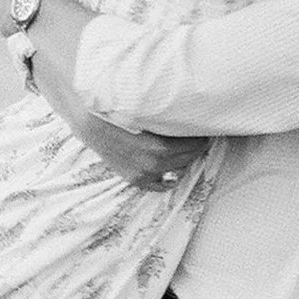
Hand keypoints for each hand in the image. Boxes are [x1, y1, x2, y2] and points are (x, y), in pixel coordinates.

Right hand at [71, 114, 210, 194]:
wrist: (92, 126)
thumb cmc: (119, 114)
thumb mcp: (146, 115)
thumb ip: (167, 119)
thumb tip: (187, 115)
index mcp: (159, 148)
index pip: (192, 145)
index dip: (201, 137)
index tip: (206, 130)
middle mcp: (154, 164)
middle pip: (188, 158)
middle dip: (198, 147)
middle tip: (202, 137)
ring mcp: (145, 174)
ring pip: (178, 170)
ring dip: (186, 159)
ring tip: (190, 148)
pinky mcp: (137, 180)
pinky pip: (162, 185)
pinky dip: (171, 177)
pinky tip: (175, 169)